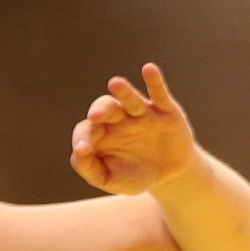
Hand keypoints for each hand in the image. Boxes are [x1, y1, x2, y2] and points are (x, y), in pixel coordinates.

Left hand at [70, 63, 198, 194]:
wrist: (170, 173)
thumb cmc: (136, 174)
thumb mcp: (113, 181)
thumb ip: (92, 171)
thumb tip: (78, 153)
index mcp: (102, 134)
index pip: (86, 130)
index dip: (82, 137)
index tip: (84, 149)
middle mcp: (119, 119)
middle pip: (106, 108)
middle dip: (100, 110)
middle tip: (95, 116)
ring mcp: (142, 113)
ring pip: (131, 100)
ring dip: (124, 91)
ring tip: (115, 83)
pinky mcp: (166, 111)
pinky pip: (159, 93)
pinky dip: (155, 81)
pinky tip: (148, 69)